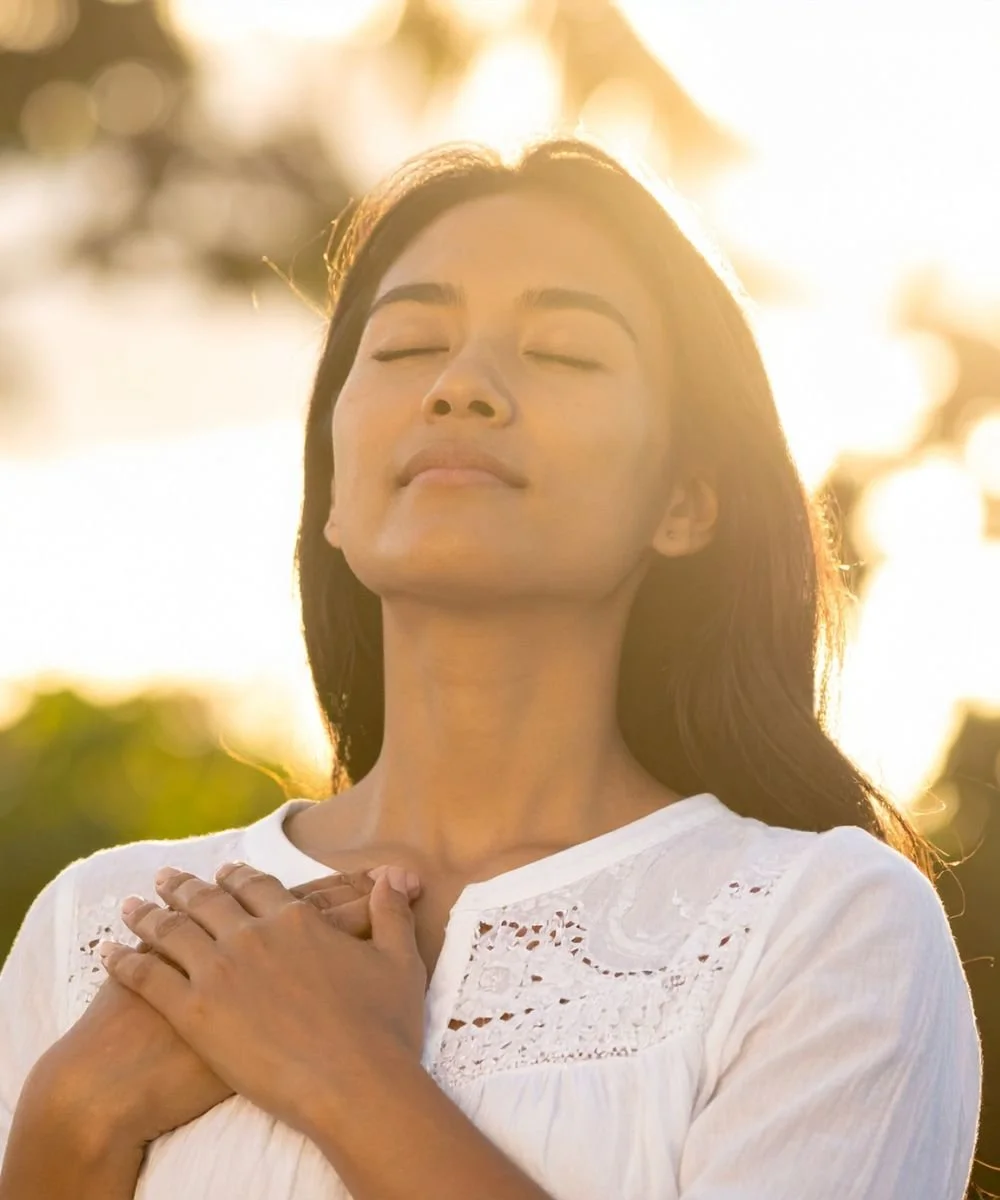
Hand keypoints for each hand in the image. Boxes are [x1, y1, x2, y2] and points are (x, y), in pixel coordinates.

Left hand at [99, 862, 428, 1139]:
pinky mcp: (195, 1014)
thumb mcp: (400, 961)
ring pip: (172, 932)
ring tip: (129, 905)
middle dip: (183, 887)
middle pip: (207, 902)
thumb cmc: (385, 1029)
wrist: (356, 1085)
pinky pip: (148, 979)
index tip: (221, 872)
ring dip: (147, 915)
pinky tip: (108, 953)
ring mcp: (220, 973)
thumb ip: (391, 915)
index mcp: (297, 920)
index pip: (256, 887)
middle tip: (163, 878)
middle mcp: (253, 936)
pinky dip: (124, 961)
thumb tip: (395, 879)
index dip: (236, 877)